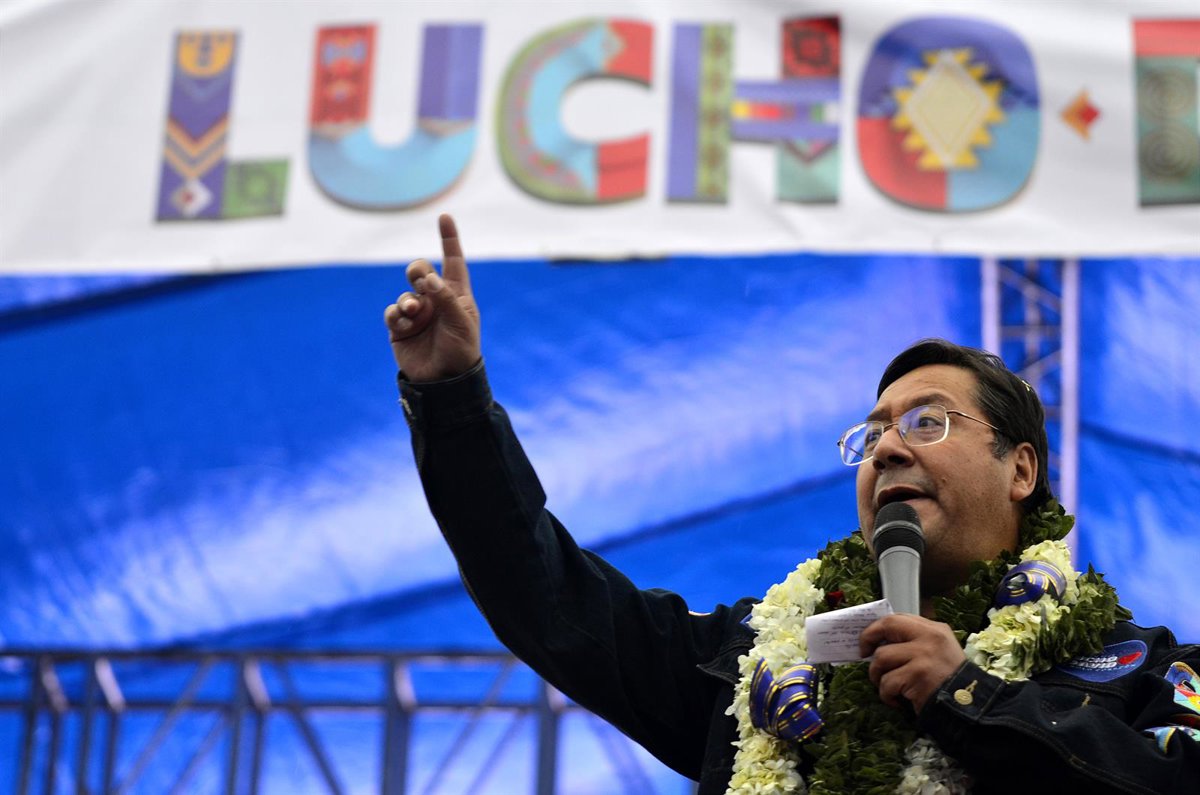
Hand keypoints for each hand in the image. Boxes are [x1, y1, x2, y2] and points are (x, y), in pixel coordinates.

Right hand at [384, 214, 481, 381]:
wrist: (445, 381)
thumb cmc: (461, 350)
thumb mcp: (461, 322)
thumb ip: (446, 297)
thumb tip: (428, 277)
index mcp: (456, 294)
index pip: (453, 261)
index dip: (449, 239)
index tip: (444, 217)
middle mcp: (435, 300)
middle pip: (420, 271)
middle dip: (417, 270)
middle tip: (421, 280)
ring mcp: (417, 313)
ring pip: (405, 292)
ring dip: (408, 299)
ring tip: (414, 312)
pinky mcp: (401, 327)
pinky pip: (393, 312)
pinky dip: (396, 314)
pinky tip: (403, 322)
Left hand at [859, 614, 965, 712]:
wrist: (969, 708)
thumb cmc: (950, 683)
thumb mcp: (939, 653)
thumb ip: (916, 643)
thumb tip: (880, 642)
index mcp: (935, 630)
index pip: (899, 618)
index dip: (878, 628)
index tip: (869, 640)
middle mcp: (930, 637)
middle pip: (888, 625)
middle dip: (868, 638)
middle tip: (863, 654)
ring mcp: (924, 655)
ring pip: (881, 657)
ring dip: (877, 676)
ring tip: (888, 687)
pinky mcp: (917, 675)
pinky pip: (887, 682)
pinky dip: (887, 695)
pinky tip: (897, 701)